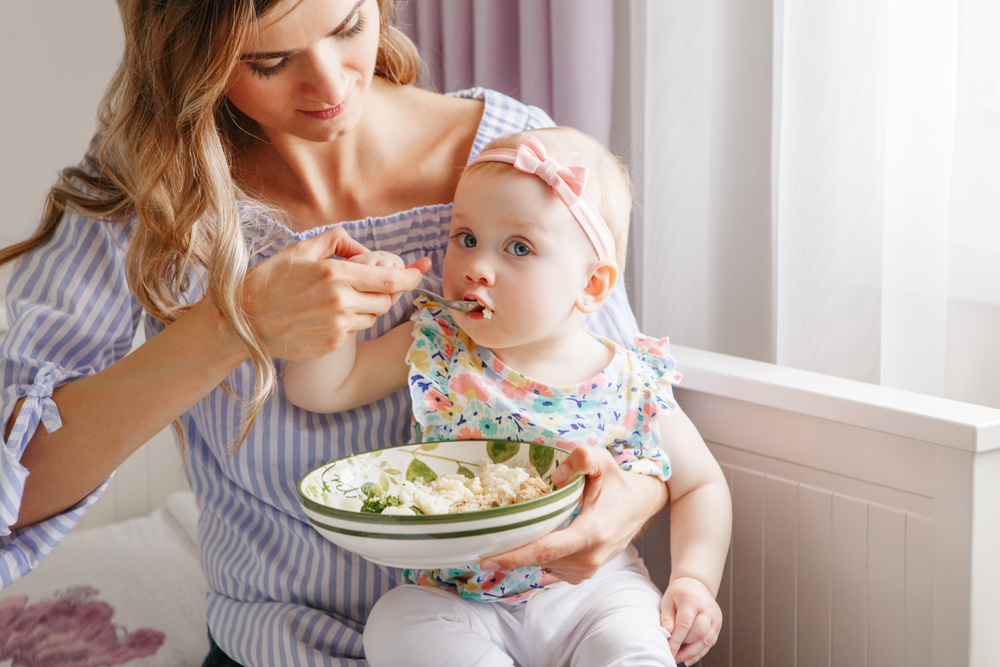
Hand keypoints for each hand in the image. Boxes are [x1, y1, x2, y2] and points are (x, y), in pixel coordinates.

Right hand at [241, 227, 429, 359]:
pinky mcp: (332, 343)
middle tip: (367, 284)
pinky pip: (355, 330)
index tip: (422, 270)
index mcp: (336, 274)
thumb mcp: (302, 249)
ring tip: (337, 300)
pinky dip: (349, 322)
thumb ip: (338, 241)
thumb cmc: (271, 280)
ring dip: (366, 306)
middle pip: (387, 299)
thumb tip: (366, 250)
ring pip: (373, 316)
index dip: (413, 275)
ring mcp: (337, 325)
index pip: (392, 279)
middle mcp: (341, 301)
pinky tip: (325, 315)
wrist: (244, 319)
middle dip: (385, 291)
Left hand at [479, 446, 667, 583]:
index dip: (515, 556)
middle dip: (511, 554)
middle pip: (539, 559)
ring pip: (544, 564)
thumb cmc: (616, 482)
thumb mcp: (601, 461)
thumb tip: (554, 476)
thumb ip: (581, 459)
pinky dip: (541, 555)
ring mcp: (587, 570)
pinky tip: (545, 536)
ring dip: (528, 550)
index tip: (487, 558)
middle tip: (484, 544)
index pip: (546, 550)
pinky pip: (552, 566)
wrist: (639, 506)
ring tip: (527, 528)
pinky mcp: (583, 574)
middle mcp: (590, 558)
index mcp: (592, 533)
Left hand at [660, 577, 721, 665]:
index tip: (669, 650)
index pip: (685, 623)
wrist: (696, 584)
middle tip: (673, 653)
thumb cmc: (680, 592)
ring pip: (706, 641)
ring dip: (692, 653)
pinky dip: (699, 653)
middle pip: (699, 633)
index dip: (676, 639)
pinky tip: (688, 659)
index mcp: (693, 600)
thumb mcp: (668, 600)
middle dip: (685, 646)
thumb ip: (667, 616)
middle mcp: (707, 609)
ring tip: (679, 658)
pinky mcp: (718, 625)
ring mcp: (715, 618)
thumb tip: (667, 632)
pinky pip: (710, 643)